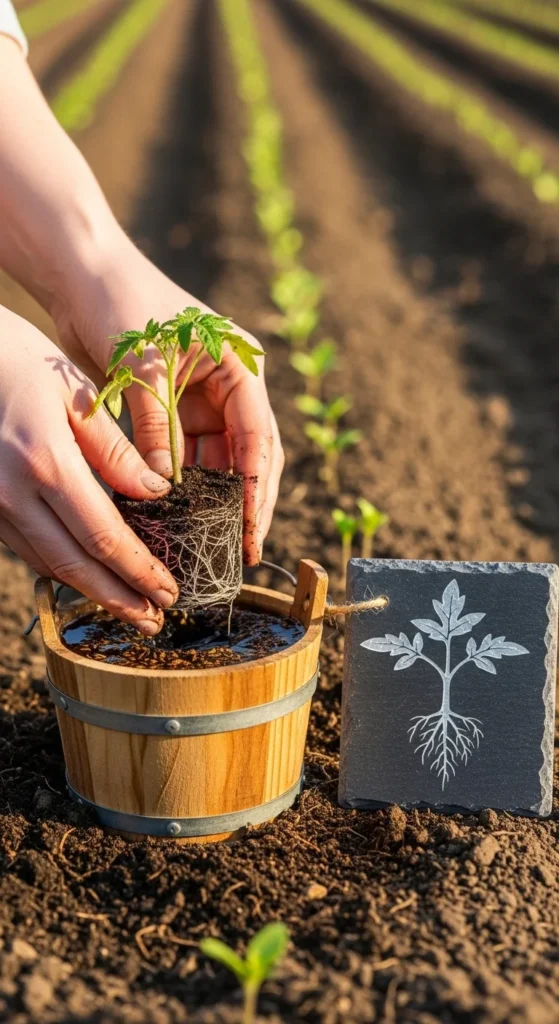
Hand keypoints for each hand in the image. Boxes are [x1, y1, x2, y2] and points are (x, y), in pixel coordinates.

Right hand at [0, 306, 178, 633]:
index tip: (168, 591)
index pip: (103, 536)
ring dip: (91, 591)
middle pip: (74, 566)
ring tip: (130, 606)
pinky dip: (62, 567)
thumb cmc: (19, 361)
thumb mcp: (76, 394)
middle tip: (154, 621)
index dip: (138, 571)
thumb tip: (158, 494)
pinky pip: (28, 548)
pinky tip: (89, 574)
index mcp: (46, 463)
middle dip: (118, 599)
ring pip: (48, 564)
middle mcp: (13, 494)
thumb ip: (116, 450)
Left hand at [55, 238, 283, 564]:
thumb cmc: (121, 303)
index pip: (257, 435)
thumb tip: (164, 487)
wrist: (83, 274)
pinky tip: (177, 513)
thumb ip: (156, 426)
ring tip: (210, 540)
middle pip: (249, 454)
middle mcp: (229, 384)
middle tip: (243, 549)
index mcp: (239, 364)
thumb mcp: (142, 366)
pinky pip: (188, 454)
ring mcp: (205, 397)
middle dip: (247, 502)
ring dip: (215, 498)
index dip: (256, 486)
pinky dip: (183, 483)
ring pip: (219, 460)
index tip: (251, 527)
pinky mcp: (177, 408)